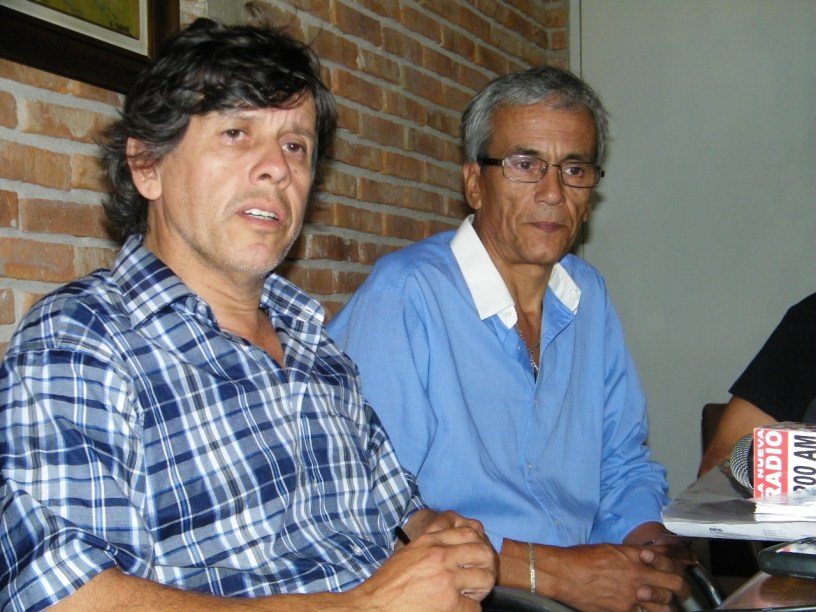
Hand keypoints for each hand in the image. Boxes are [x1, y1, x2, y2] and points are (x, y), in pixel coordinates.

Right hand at [348, 512, 496, 610]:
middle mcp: (440, 556)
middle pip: (483, 553)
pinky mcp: (449, 603)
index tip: (475, 556)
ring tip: (469, 596)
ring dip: (480, 590)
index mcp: (429, 542)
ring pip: (485, 579)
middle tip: (477, 578)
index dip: (478, 544)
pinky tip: (457, 610)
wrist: (373, 607)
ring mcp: (446, 579)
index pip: (468, 532)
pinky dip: (468, 610)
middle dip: (485, 566)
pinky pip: (475, 607)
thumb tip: (452, 541)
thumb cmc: (386, 585)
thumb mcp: (407, 553)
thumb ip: (430, 544)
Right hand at [499, 539, 689, 611]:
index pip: (670, 559)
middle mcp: (639, 577)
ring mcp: (633, 597)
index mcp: (636, 557)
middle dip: (682, 587)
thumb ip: (634, 555)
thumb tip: (649, 557)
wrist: (564, 573)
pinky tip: (643, 610)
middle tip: (682, 589)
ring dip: (667, 604)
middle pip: (676, 584)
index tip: (688, 561)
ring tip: (664, 604)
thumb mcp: (612, 549)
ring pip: (666, 606)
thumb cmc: (583, 558)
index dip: (682, 561)